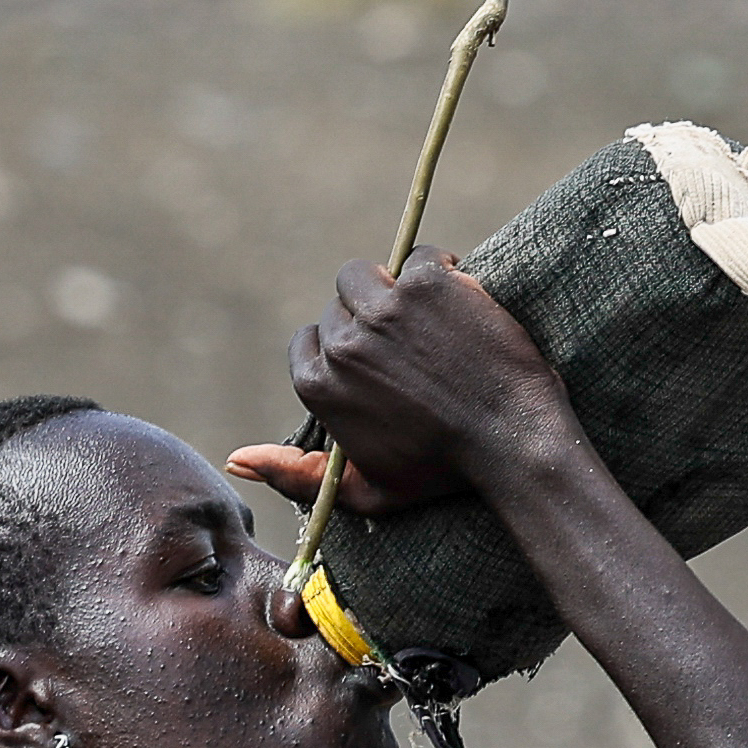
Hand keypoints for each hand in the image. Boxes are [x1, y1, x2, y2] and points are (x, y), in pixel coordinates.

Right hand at [257, 254, 576, 516]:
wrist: (512, 443)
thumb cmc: (441, 472)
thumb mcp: (364, 490)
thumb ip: (295, 475)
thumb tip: (235, 458)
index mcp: (319, 385)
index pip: (309, 341)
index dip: (345, 348)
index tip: (380, 361)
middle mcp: (343, 343)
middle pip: (338, 305)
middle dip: (371, 319)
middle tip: (416, 342)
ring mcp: (385, 309)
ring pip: (366, 272)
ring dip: (392, 284)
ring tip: (430, 312)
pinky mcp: (428, 283)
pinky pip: (419, 257)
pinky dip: (441, 271)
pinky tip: (461, 300)